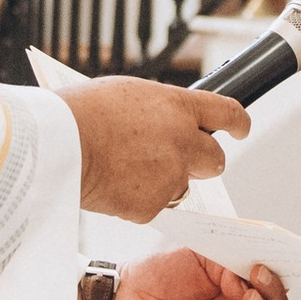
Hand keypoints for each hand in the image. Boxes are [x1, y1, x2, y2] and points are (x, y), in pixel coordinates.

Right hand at [65, 77, 248, 221]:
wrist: (59, 143)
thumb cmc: (83, 112)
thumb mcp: (128, 94)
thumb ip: (157, 109)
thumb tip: (166, 120)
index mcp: (178, 107)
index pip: (227, 112)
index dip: (238, 122)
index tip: (241, 127)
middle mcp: (183, 142)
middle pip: (216, 159)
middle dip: (203, 161)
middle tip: (180, 160)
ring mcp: (170, 175)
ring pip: (181, 185)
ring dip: (164, 181)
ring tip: (126, 167)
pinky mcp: (153, 205)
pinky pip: (154, 205)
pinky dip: (137, 198)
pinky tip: (114, 183)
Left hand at [109, 250, 287, 299]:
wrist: (120, 298)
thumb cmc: (155, 274)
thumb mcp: (200, 252)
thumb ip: (232, 254)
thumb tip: (260, 263)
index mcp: (234, 290)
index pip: (271, 289)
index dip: (278, 278)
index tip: (277, 261)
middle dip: (274, 295)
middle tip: (258, 275)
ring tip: (250, 297)